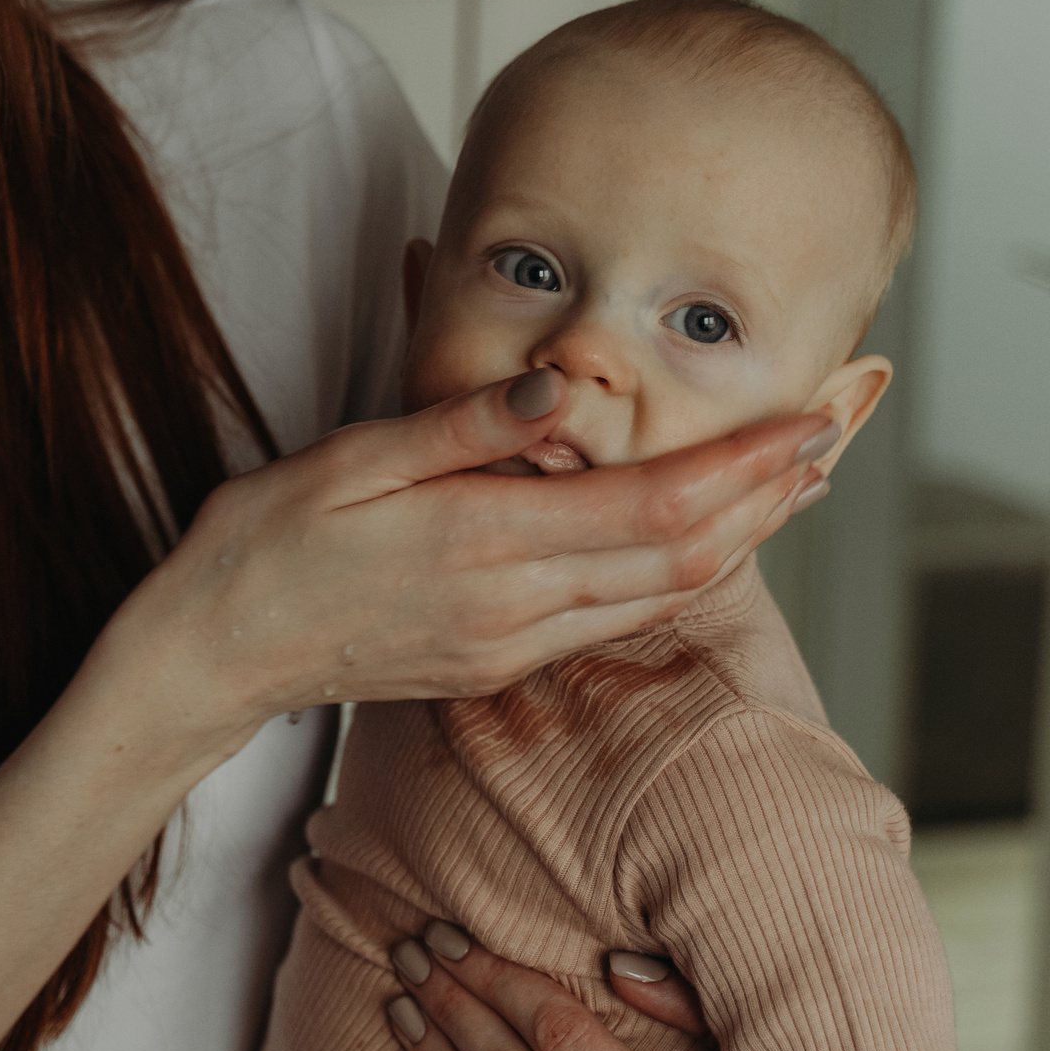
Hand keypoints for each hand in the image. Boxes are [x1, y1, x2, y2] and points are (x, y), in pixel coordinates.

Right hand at [99, 369, 835, 753]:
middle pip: (685, 556)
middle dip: (770, 499)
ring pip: (662, 596)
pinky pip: (616, 621)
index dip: (747, 463)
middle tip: (834, 442)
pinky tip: (698, 542)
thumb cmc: (265, 542)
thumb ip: (466, 427)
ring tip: (792, 486)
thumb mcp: (350, 461)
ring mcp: (510, 645)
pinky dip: (678, 575)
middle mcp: (515, 606)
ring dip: (739, 541)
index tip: (810, 420)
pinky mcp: (496, 665)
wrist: (215, 654)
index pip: (656, 503)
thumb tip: (566, 385)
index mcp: (485, 542)